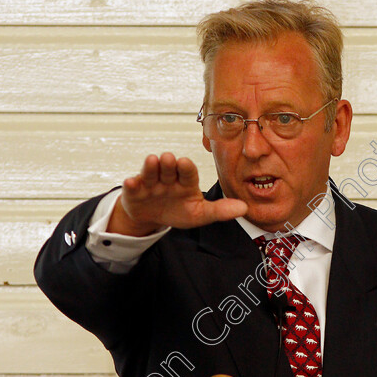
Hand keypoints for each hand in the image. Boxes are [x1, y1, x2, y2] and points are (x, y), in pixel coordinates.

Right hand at [107, 153, 247, 235]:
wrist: (152, 217)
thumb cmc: (178, 210)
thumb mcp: (199, 214)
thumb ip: (219, 211)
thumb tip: (244, 209)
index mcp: (186, 182)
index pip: (188, 172)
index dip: (186, 168)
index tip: (185, 163)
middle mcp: (168, 178)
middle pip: (169, 169)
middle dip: (169, 164)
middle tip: (170, 158)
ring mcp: (150, 183)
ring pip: (151, 172)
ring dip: (151, 167)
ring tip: (152, 161)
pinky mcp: (135, 191)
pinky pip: (132, 186)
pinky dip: (131, 184)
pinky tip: (131, 182)